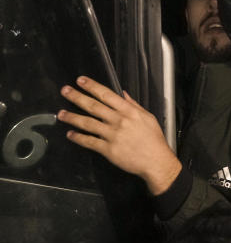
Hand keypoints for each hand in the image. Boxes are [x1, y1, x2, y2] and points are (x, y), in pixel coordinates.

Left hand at [58, 76, 181, 194]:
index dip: (92, 87)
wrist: (156, 161)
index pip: (107, 95)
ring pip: (87, 123)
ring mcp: (112, 135)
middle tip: (65, 91)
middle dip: (77, 97)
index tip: (81, 81)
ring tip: (61, 113)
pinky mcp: (108, 150)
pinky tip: (70, 134)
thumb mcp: (148, 118)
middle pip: (94, 106)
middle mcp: (119, 121)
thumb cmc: (154, 140)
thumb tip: (123, 94)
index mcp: (129, 112)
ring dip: (72, 117)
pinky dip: (78, 138)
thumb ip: (134, 105)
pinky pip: (89, 142)